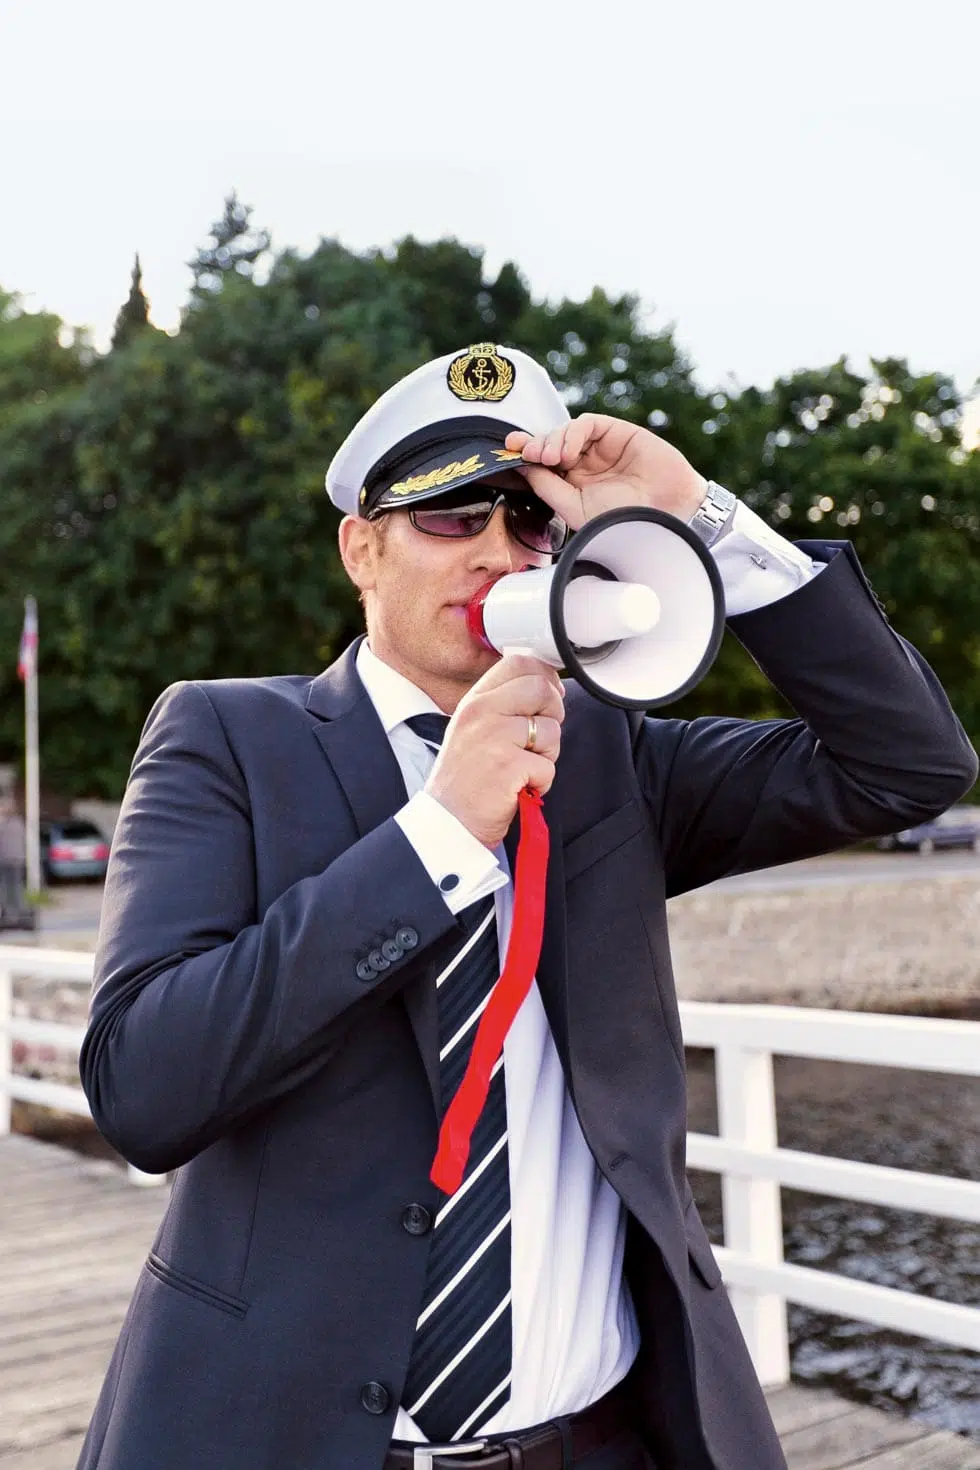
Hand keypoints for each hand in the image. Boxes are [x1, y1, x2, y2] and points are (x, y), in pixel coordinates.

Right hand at [426, 655, 565, 847]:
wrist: (448, 822)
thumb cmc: (465, 781)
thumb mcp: (473, 730)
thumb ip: (502, 705)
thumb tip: (547, 685)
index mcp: (474, 701)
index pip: (518, 662)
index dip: (545, 676)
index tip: (550, 696)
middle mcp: (481, 713)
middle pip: (542, 689)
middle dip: (553, 714)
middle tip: (538, 741)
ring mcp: (494, 738)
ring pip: (551, 730)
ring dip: (547, 755)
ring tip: (522, 770)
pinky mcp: (508, 767)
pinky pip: (548, 766)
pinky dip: (541, 783)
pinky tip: (520, 788)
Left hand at [506, 413, 704, 530]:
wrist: (663, 512)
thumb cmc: (623, 519)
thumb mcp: (575, 509)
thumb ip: (548, 487)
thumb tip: (523, 467)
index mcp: (574, 484)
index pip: (543, 464)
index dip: (525, 454)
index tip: (507, 450)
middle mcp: (585, 464)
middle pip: (550, 443)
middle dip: (534, 444)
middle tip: (525, 452)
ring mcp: (601, 447)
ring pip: (565, 431)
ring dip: (551, 440)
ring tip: (550, 458)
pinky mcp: (616, 432)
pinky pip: (587, 424)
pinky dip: (572, 433)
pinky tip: (568, 452)